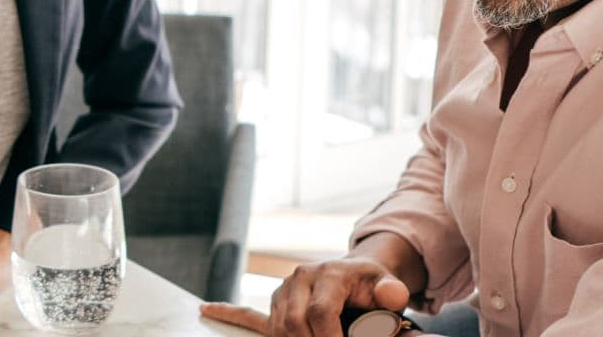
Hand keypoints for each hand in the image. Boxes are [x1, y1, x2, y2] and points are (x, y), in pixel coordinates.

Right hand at [198, 256, 409, 336]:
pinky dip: (228, 312)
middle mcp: (299, 278)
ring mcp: (283, 291)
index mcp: (326, 273)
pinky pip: (249, 311)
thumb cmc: (373, 285)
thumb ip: (391, 292)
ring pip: (278, 328)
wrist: (356, 275)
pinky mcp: (275, 304)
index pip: (319, 312)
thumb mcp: (387, 286)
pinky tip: (207, 310)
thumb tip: (395, 296)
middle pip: (293, 323)